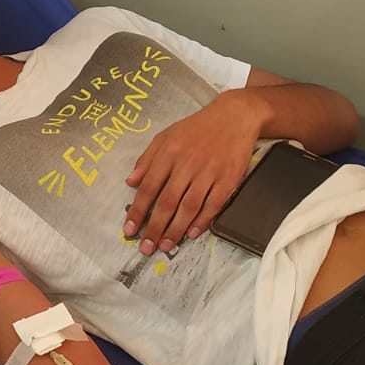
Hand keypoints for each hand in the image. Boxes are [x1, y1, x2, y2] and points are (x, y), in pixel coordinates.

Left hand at [124, 89, 261, 253]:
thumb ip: (147, 159)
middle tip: (147, 248)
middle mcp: (188, 162)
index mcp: (169, 152)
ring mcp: (209, 171)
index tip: (130, 230)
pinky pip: (214, 204)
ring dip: (176, 229)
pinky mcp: (229, 178)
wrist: (235, 116)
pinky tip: (192, 233)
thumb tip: (130, 182)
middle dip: (155, 228)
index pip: (149, 187)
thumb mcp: (166, 136)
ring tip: (166, 245)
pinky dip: (202, 221)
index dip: (138, 211)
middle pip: (167, 201)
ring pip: (189, 206)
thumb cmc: (197, 127)